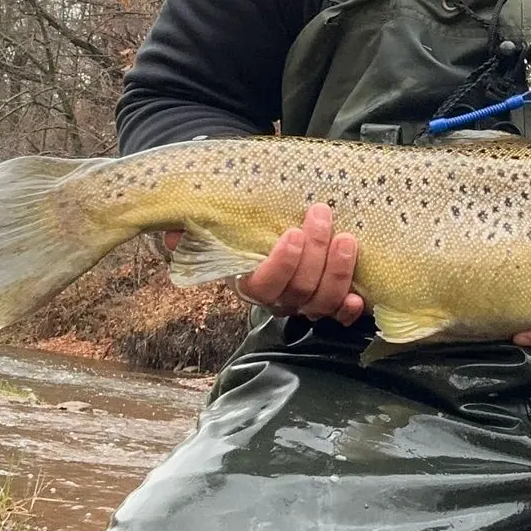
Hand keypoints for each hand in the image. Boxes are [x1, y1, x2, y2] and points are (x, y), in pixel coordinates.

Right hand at [161, 203, 363, 324]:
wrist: (276, 230)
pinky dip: (350, 310)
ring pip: (322, 301)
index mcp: (249, 282)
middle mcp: (278, 300)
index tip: (291, 233)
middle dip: (314, 252)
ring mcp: (305, 304)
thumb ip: (196, 230)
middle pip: (299, 291)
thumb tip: (171, 234)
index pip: (262, 285)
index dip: (280, 264)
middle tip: (321, 215)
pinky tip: (359, 297)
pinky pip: (339, 315)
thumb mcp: (221, 225)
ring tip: (346, 239)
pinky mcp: (330, 303)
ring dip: (338, 272)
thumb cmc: (249, 227)